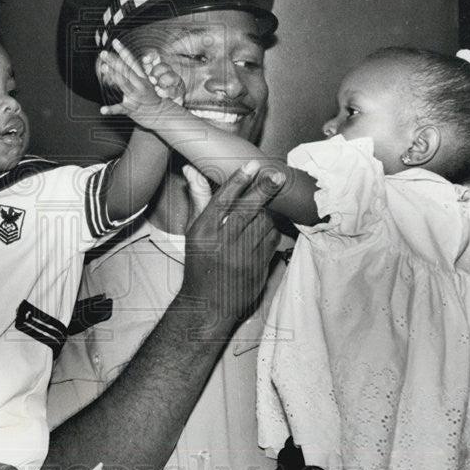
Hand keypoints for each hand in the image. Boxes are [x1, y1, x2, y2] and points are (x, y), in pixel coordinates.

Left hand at [98, 38, 184, 120]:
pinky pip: (121, 109)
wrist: (163, 114)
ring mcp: (135, 96)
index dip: (123, 51)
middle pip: (125, 70)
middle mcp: (139, 84)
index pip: (131, 61)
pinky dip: (111, 110)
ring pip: (124, 83)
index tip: (114, 41)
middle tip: (102, 53)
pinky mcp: (132, 109)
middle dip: (114, 61)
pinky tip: (102, 110)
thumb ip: (137, 73)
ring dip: (114, 75)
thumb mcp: (147, 83)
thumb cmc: (153, 98)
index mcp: (141, 77)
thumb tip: (133, 61)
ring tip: (103, 67)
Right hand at [179, 160, 283, 327]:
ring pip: (264, 225)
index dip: (239, 181)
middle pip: (247, 210)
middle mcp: (222, 245)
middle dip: (264, 190)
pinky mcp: (258, 269)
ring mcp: (242, 258)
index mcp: (204, 233)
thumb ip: (199, 199)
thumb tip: (192, 170)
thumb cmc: (200, 262)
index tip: (252, 164)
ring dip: (269, 210)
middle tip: (277, 174)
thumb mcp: (194, 232)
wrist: (209, 304)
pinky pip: (272, 241)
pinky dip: (272, 229)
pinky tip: (268, 225)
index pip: (223, 201)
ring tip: (270, 201)